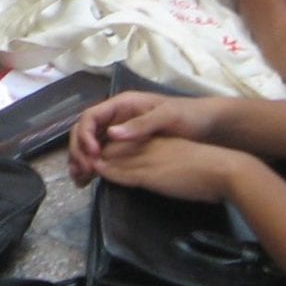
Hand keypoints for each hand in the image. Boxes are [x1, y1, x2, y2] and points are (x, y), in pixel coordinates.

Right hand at [66, 90, 220, 182]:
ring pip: (90, 144)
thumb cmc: (188, 115)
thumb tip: (111, 134)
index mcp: (122, 104)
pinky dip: (93, 166)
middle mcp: (116, 117)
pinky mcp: (126, 145)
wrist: (207, 125)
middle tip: (81, 172)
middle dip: (78, 150)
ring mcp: (120, 131)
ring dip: (81, 160)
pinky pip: (102, 154)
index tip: (92, 155)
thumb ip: (140, 124)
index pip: (90, 117)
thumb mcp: (167, 116)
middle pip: (85, 131)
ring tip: (79, 180)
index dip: (85, 136)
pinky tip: (89, 180)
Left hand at [93, 138, 261, 204]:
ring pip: (114, 157)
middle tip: (79, 168)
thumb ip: (161, 162)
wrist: (223, 170)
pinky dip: (109, 172)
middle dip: (93, 155)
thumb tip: (151, 173)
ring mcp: (149, 158)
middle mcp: (149, 146)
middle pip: (112, 147)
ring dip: (95, 164)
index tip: (93, 160)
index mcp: (155, 141)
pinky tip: (98, 172)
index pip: (122, 142)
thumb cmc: (207, 169)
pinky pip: (123, 172)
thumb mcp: (178, 159)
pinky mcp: (151, 173)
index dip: (105, 150)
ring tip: (81, 172)